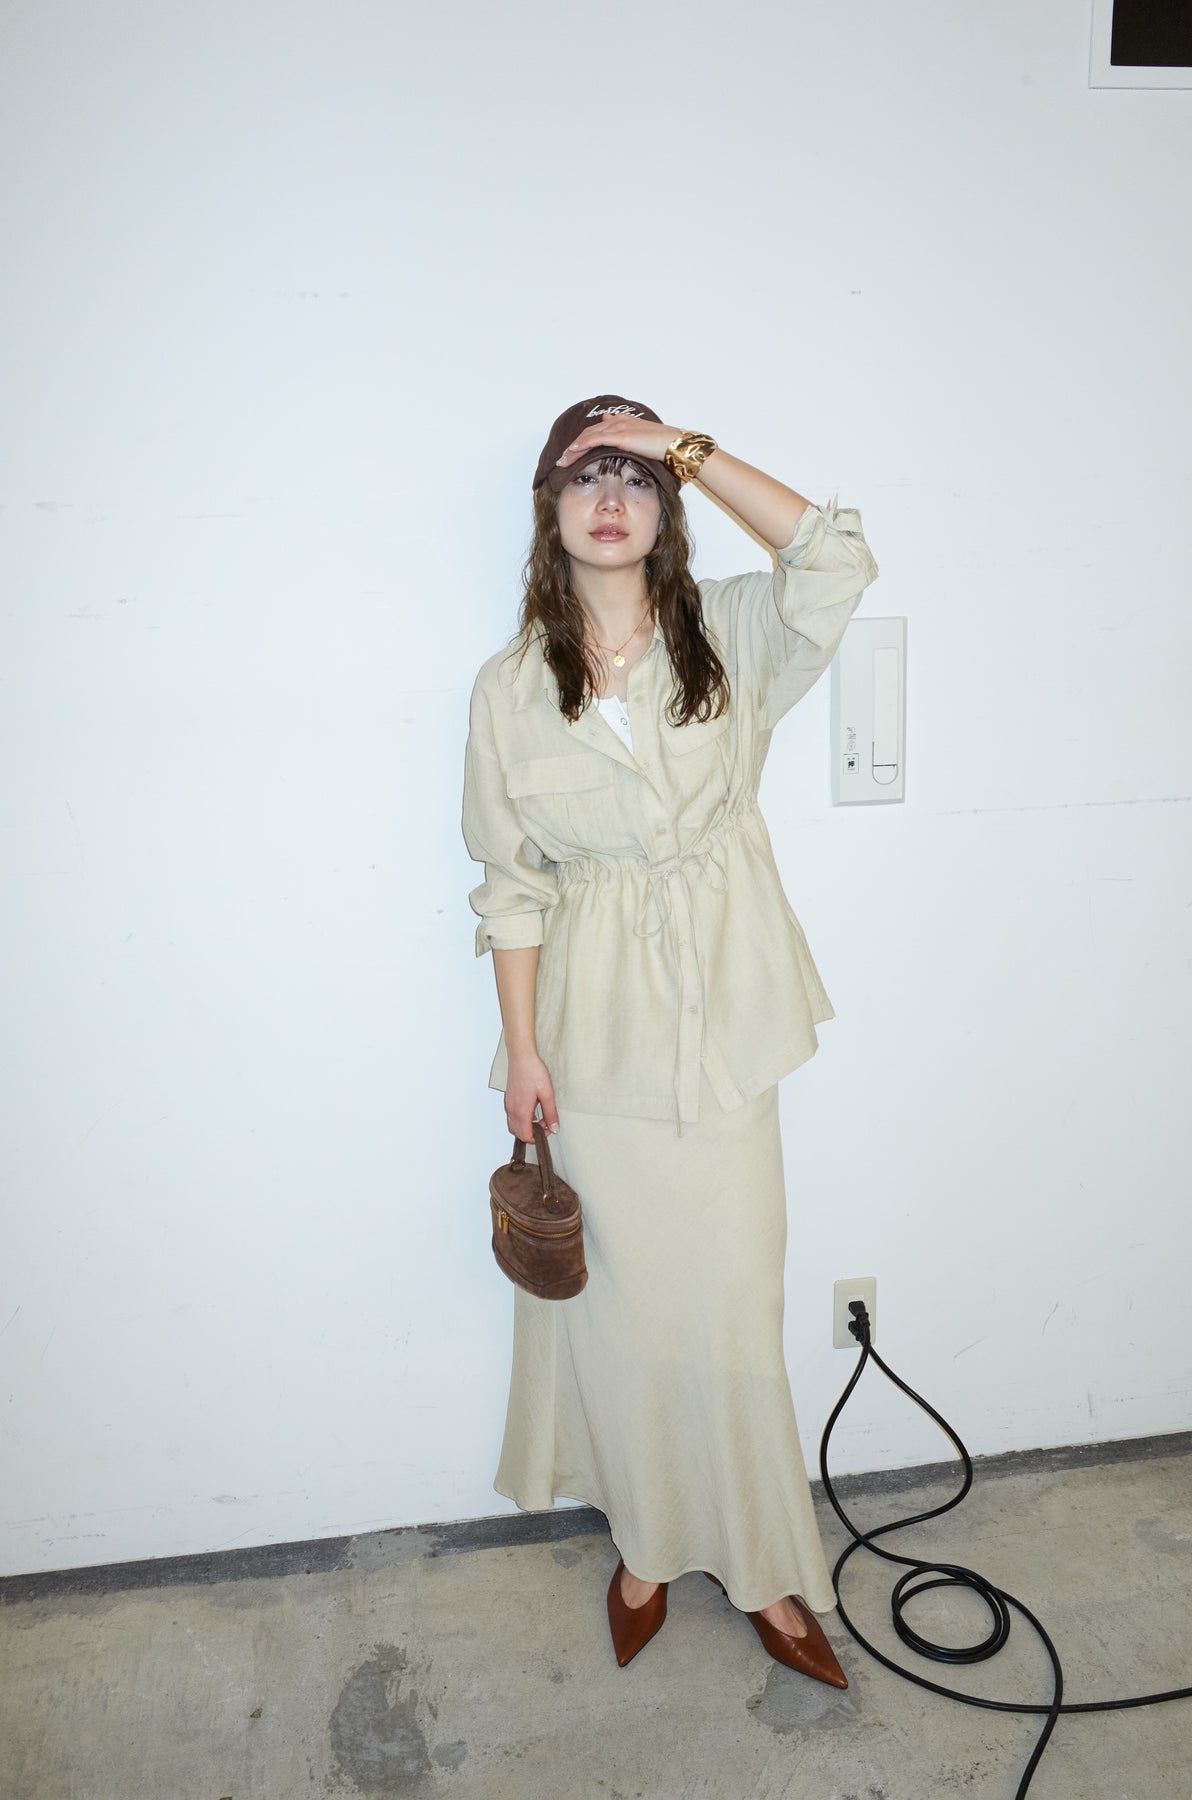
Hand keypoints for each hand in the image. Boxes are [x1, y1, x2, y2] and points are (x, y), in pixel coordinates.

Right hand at [504, 1051, 558, 1142]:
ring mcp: (509, 1105)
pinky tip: (531, 1109)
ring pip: (514, 1125)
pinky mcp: (509, 1099)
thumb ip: (551, 1113)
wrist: (521, 1057)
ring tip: (539, 1117)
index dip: (537, 1138)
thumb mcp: (547, 1094)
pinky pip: (512, 1116)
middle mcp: (512, 1110)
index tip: (547, 1130)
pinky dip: (521, 1119)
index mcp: (521, 1112)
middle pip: (518, 1133)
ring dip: (525, 1127)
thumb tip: (554, 1128)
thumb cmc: (533, 1072)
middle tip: (545, 1124)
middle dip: (531, 1134)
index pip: (525, 1136)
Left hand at [555, 409, 680, 472]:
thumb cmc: (664, 447)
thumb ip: (632, 439)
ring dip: (573, 448)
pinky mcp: (619, 435)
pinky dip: (581, 445)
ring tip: (563, 460)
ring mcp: (619, 427)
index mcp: (625, 422)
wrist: (675, 445)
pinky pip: (594, 439)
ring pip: (588, 436)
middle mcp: (619, 422)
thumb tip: (622, 439)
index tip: (574, 451)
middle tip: (563, 458)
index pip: (599, 429)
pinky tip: (572, 452)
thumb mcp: (645, 442)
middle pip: (590, 432)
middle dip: (574, 446)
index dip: (585, 440)